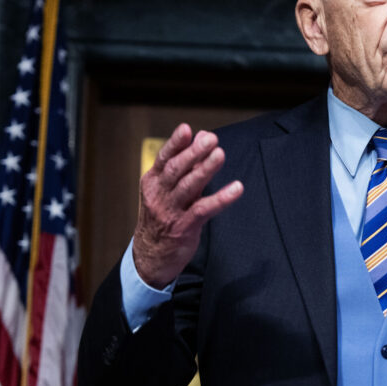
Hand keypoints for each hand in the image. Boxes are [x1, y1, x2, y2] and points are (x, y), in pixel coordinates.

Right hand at [132, 124, 242, 287]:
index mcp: (153, 182)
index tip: (187, 129)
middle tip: (211, 139)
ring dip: (205, 170)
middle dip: (193, 153)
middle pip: (176, 170)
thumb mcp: (167, 190)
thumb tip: (200, 136)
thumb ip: (185, 165)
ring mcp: (170, 212)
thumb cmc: (163, 217)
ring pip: (188, 187)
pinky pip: (203, 210)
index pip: (164, 159)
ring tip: (220, 155)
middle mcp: (159, 195)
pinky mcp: (184, 227)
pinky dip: (221, 198)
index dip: (175, 143)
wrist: (150, 256)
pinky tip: (236, 188)